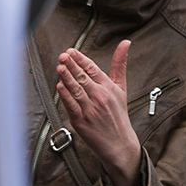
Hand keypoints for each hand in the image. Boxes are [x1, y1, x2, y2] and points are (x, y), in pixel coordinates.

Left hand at [56, 41, 141, 185]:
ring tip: (59, 67)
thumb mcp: (122, 87)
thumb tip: (125, 42)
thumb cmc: (118, 115)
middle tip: (63, 55)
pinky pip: (71, 105)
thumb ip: (120, 64)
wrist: (119, 143)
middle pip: (83, 77)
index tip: (71, 51)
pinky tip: (60, 86)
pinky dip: (65, 95)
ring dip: (67, 77)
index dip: (81, 59)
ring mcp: (90, 109)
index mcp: (109, 87)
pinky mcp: (81, 121)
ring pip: (76, 90)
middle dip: (72, 65)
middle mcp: (100, 96)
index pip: (93, 69)